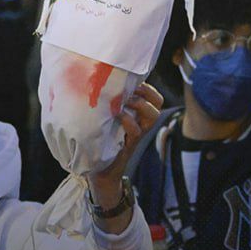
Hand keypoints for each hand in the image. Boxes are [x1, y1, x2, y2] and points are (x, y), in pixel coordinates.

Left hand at [87, 83, 162, 225]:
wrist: (97, 169)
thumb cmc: (97, 140)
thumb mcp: (103, 118)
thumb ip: (105, 104)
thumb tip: (92, 81)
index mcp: (136, 114)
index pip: (154, 97)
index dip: (148, 86)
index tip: (133, 80)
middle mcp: (140, 123)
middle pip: (157, 103)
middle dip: (147, 92)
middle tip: (132, 89)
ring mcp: (136, 134)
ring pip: (152, 115)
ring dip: (140, 104)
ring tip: (125, 100)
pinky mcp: (128, 145)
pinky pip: (135, 130)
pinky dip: (127, 120)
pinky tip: (117, 115)